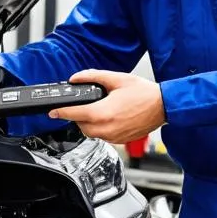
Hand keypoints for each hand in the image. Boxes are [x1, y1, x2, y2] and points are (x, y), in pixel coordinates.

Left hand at [49, 69, 164, 142]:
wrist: (164, 106)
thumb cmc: (144, 93)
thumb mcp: (116, 79)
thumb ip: (93, 76)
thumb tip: (76, 78)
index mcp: (103, 113)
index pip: (74, 114)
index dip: (60, 112)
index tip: (52, 111)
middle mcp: (107, 128)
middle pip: (81, 126)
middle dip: (78, 116)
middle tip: (84, 106)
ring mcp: (114, 137)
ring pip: (92, 133)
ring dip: (89, 123)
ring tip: (99, 110)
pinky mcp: (121, 140)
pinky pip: (103, 137)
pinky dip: (101, 129)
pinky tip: (109, 117)